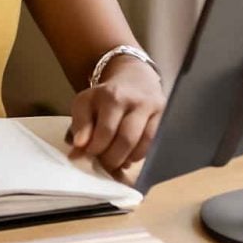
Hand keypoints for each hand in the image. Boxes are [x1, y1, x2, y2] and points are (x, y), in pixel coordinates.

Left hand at [68, 58, 165, 173]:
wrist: (134, 79)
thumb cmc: (105, 97)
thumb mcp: (85, 104)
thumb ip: (79, 126)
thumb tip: (78, 148)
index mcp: (111, 95)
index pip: (105, 131)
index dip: (96, 149)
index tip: (89, 153)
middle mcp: (134, 100)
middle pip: (126, 139)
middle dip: (112, 158)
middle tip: (103, 164)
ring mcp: (152, 108)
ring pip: (142, 144)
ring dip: (127, 159)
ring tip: (115, 162)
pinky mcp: (164, 116)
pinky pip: (153, 143)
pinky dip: (139, 155)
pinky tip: (129, 156)